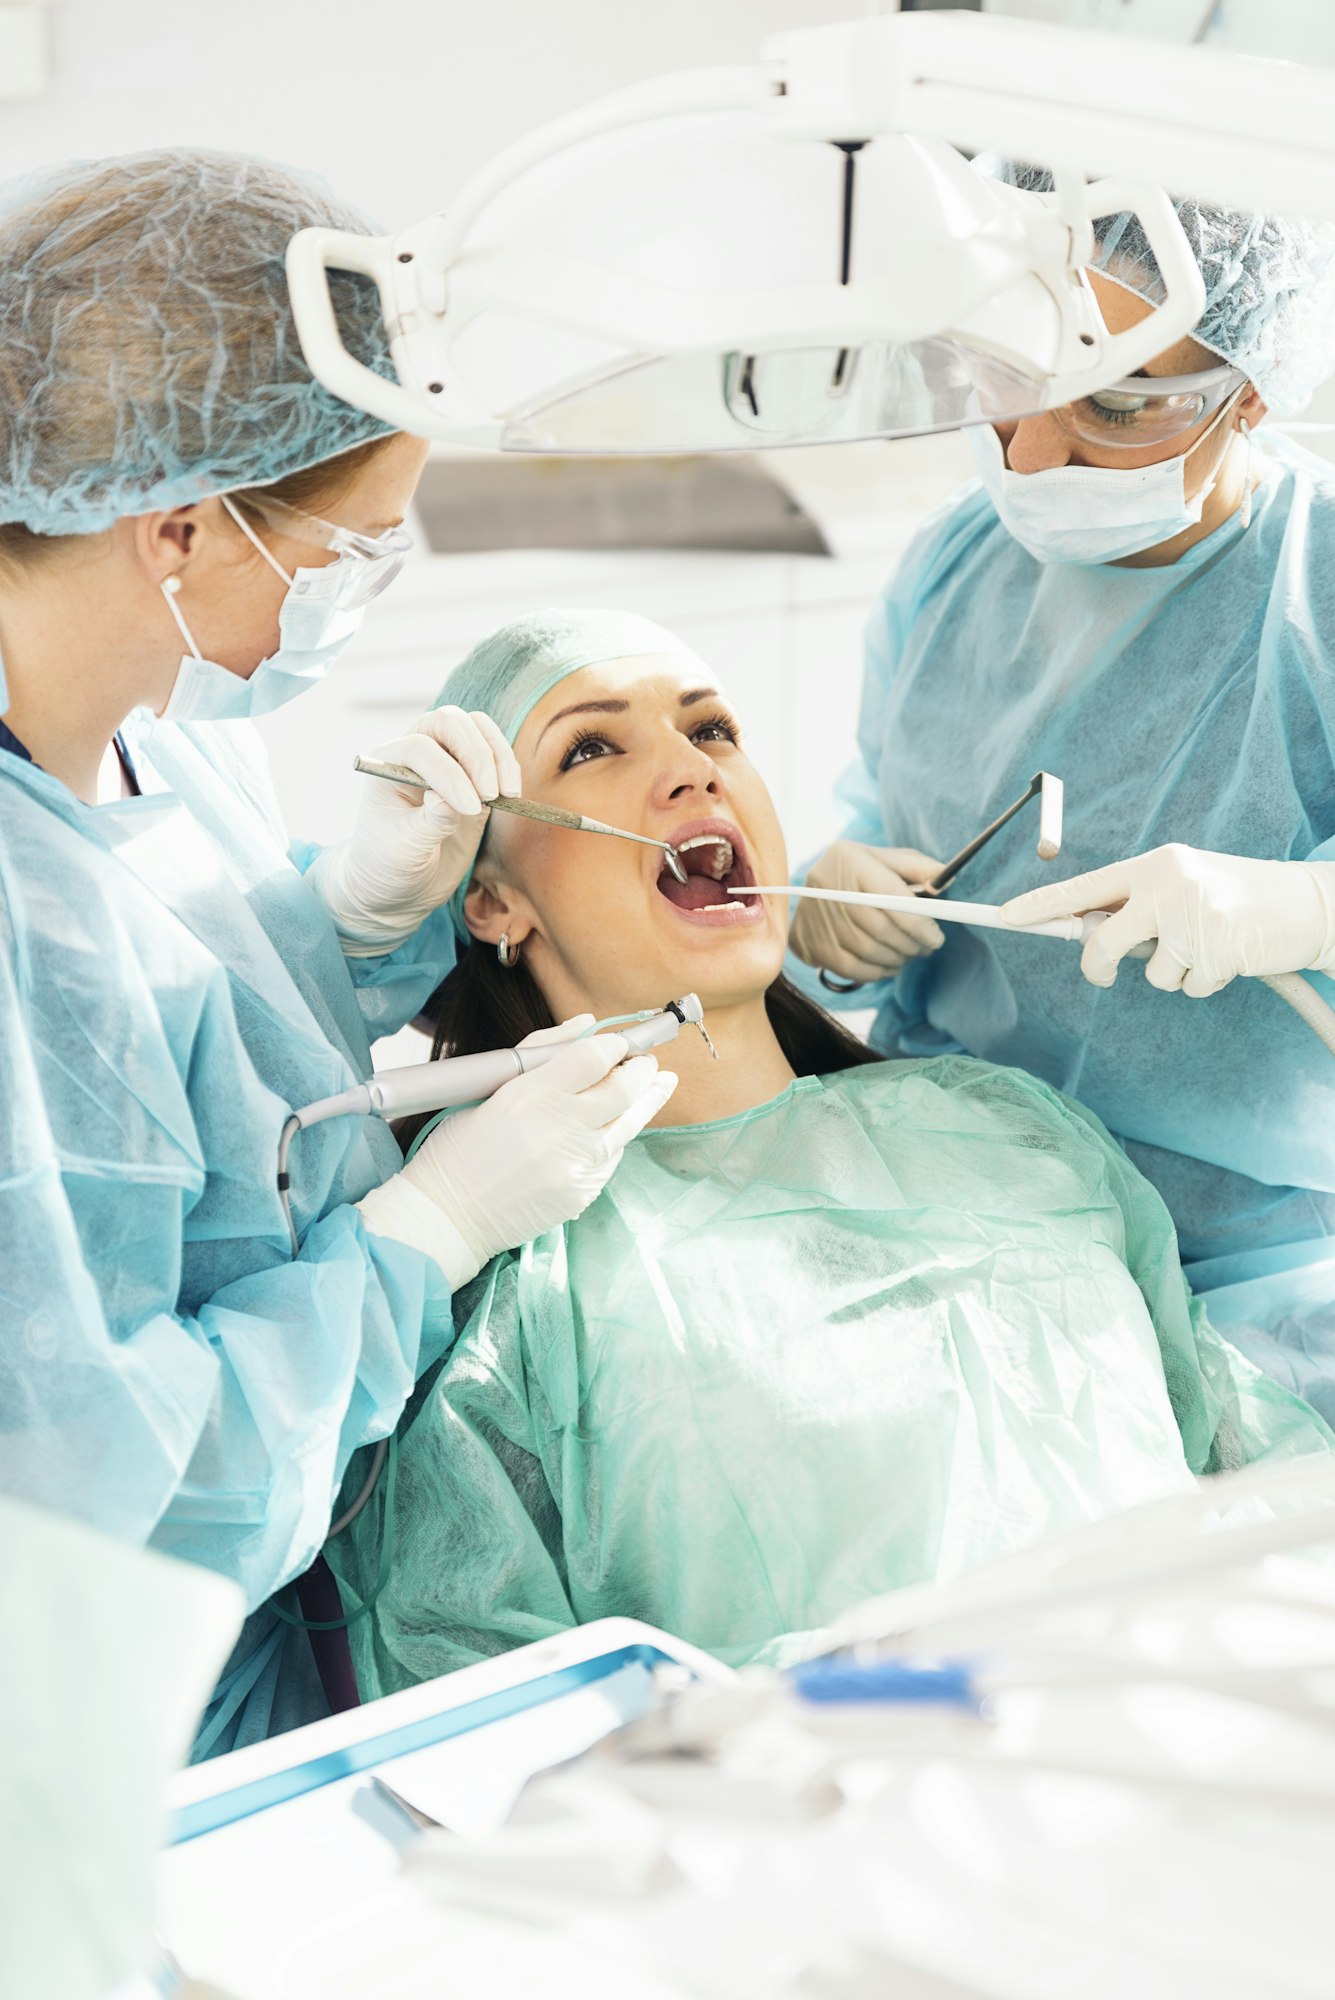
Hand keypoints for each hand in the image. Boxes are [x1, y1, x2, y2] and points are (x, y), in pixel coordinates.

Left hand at [309, 707, 521, 955]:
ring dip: (497, 754)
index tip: (468, 808)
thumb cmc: (390, 866)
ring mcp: (447, 762)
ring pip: (476, 729)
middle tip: (489, 793)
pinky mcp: (474, 779)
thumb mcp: (404, 850)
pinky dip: (508, 767)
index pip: (420, 749)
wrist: (400, 888)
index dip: (447, 772)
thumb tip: (450, 800)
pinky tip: (510, 795)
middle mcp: (416, 754)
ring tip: (505, 793)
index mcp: (388, 766)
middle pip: (449, 723)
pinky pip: (495, 755)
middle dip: (475, 753)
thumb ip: (429, 822)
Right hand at [358, 1017, 678, 1287]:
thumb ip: (539, 1051)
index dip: (615, 1044)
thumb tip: (587, 1024)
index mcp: (530, 1095)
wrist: (447, 1217)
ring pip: (631, 1122)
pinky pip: (613, 1155)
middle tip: (646, 1060)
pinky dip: (619, 1135)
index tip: (620, 1042)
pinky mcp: (583, 1192)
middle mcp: (560, 1128)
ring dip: (648, 1098)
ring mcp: (576, 1164)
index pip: (594, 1056)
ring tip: (659, 1082)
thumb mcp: (488, 1088)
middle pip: (624, 1087)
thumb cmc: (459, 1148)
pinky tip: (620, 1124)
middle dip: (642, 1068)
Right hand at [789, 840, 946, 983]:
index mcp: (849, 858)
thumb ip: (918, 867)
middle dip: (911, 944)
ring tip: (909, 955)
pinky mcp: (810, 943)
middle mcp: (827, 886)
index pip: (890, 896)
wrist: (815, 888)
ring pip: (867, 950)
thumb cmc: (861, 872)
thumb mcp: (887, 859)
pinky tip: (889, 966)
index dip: (918, 922)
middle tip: (926, 949)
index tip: (936, 938)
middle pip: (879, 927)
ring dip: (897, 959)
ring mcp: (815, 917)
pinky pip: (850, 968)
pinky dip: (876, 972)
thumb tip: (945, 879)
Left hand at [1001, 845, 1334, 994]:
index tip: (1005, 916)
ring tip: (1211, 947)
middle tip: (1108, 974)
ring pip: (1152, 974)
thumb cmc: (1239, 899)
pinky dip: (1207, 984)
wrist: (1311, 904)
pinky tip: (1232, 958)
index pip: (1087, 886)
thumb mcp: (1185, 888)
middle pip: (1104, 940)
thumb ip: (1140, 908)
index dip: (1043, 905)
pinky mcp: (1219, 949)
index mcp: (1155, 864)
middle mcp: (1169, 883)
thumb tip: (1090, 938)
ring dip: (1177, 974)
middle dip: (1100, 967)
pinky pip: (1190, 987)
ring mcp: (1194, 916)